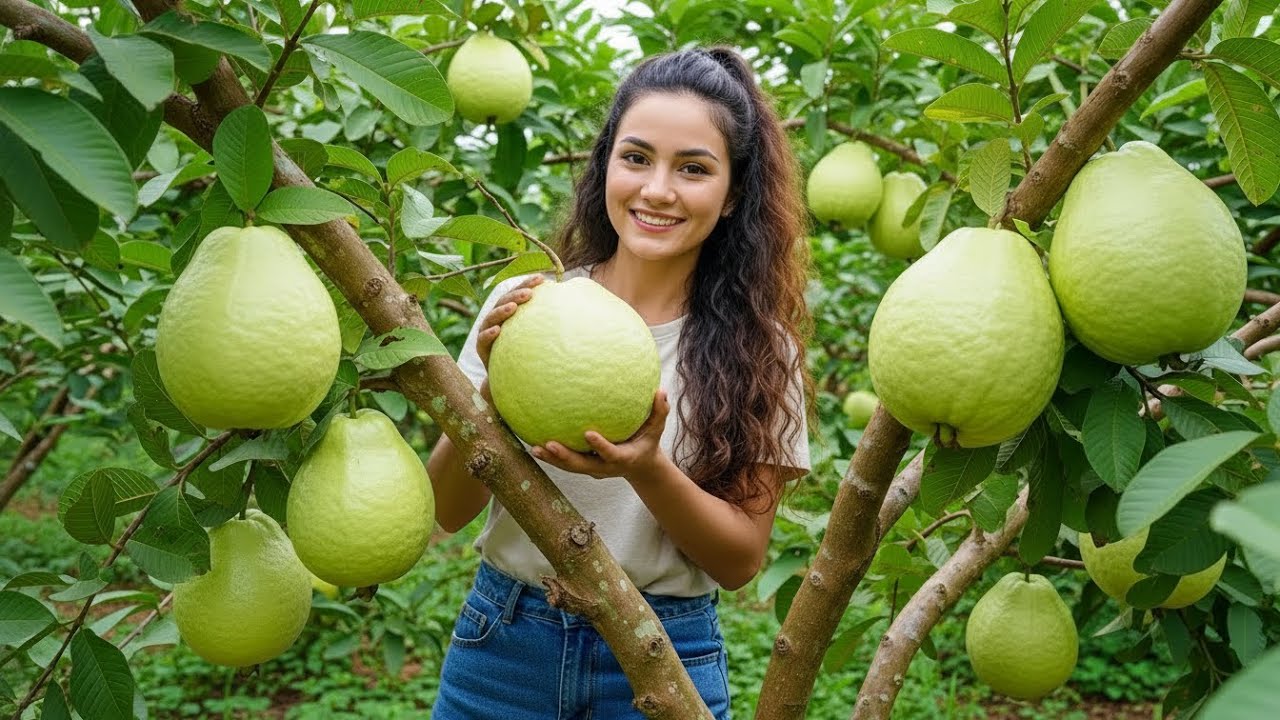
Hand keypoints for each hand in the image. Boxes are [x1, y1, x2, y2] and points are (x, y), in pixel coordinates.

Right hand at [475, 274, 543, 401]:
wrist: (512, 381)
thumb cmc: (531, 355)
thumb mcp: (541, 337)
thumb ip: (551, 323)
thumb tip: (581, 307)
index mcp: (510, 313)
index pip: (517, 294)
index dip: (527, 284)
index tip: (542, 279)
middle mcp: (496, 321)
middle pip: (503, 302)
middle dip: (516, 294)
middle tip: (530, 293)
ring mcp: (487, 334)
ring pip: (491, 318)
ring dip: (502, 311)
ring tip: (514, 307)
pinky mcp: (482, 350)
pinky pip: (482, 341)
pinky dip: (488, 334)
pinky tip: (497, 330)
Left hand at [531, 390, 670, 480]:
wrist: (640, 468)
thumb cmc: (647, 443)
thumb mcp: (657, 430)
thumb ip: (659, 412)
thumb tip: (661, 391)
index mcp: (622, 458)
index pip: (610, 454)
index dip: (599, 446)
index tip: (588, 433)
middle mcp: (604, 468)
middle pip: (582, 465)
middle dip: (565, 457)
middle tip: (550, 444)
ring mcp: (592, 469)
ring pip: (569, 467)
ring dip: (552, 459)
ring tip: (534, 448)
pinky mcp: (584, 467)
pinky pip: (565, 463)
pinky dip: (551, 456)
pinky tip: (533, 444)